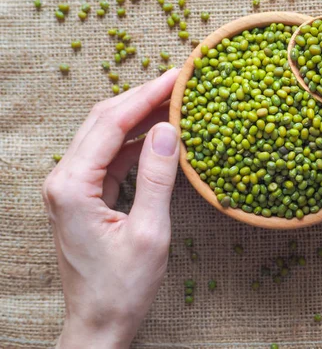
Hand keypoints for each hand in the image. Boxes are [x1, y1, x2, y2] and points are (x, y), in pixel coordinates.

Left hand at [42, 69, 179, 348]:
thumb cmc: (122, 287)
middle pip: (103, 120)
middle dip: (142, 98)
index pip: (112, 123)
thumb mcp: (149, 232)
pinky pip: (110, 156)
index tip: (177, 78)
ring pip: (105, 134)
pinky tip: (159, 136)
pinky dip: (135, 142)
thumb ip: (158, 178)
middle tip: (179, 83)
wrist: (98, 323)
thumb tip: (168, 129)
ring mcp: (70, 186)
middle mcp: (63, 179)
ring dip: (139, 116)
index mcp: (72, 186)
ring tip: (174, 103)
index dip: (147, 96)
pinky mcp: (81, 195)